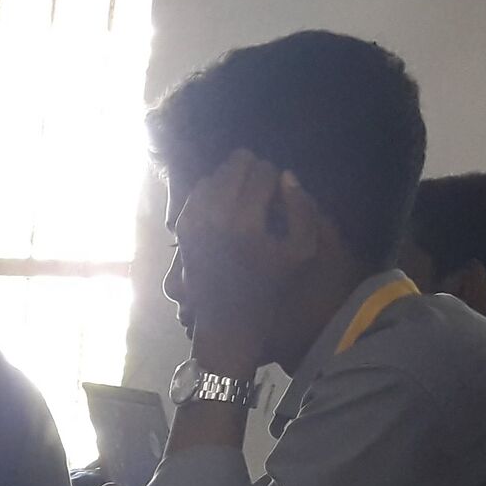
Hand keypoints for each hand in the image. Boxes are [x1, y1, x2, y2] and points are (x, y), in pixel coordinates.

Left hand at [171, 150, 311, 370]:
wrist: (227, 320)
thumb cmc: (268, 287)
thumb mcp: (300, 252)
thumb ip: (302, 209)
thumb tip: (287, 175)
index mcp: (246, 222)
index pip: (263, 172)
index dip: (275, 178)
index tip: (278, 195)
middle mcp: (215, 215)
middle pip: (236, 165)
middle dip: (252, 172)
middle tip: (261, 191)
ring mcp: (194, 220)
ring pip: (215, 175)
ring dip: (231, 181)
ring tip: (243, 199)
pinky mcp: (182, 227)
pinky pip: (197, 192)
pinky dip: (212, 193)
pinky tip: (225, 207)